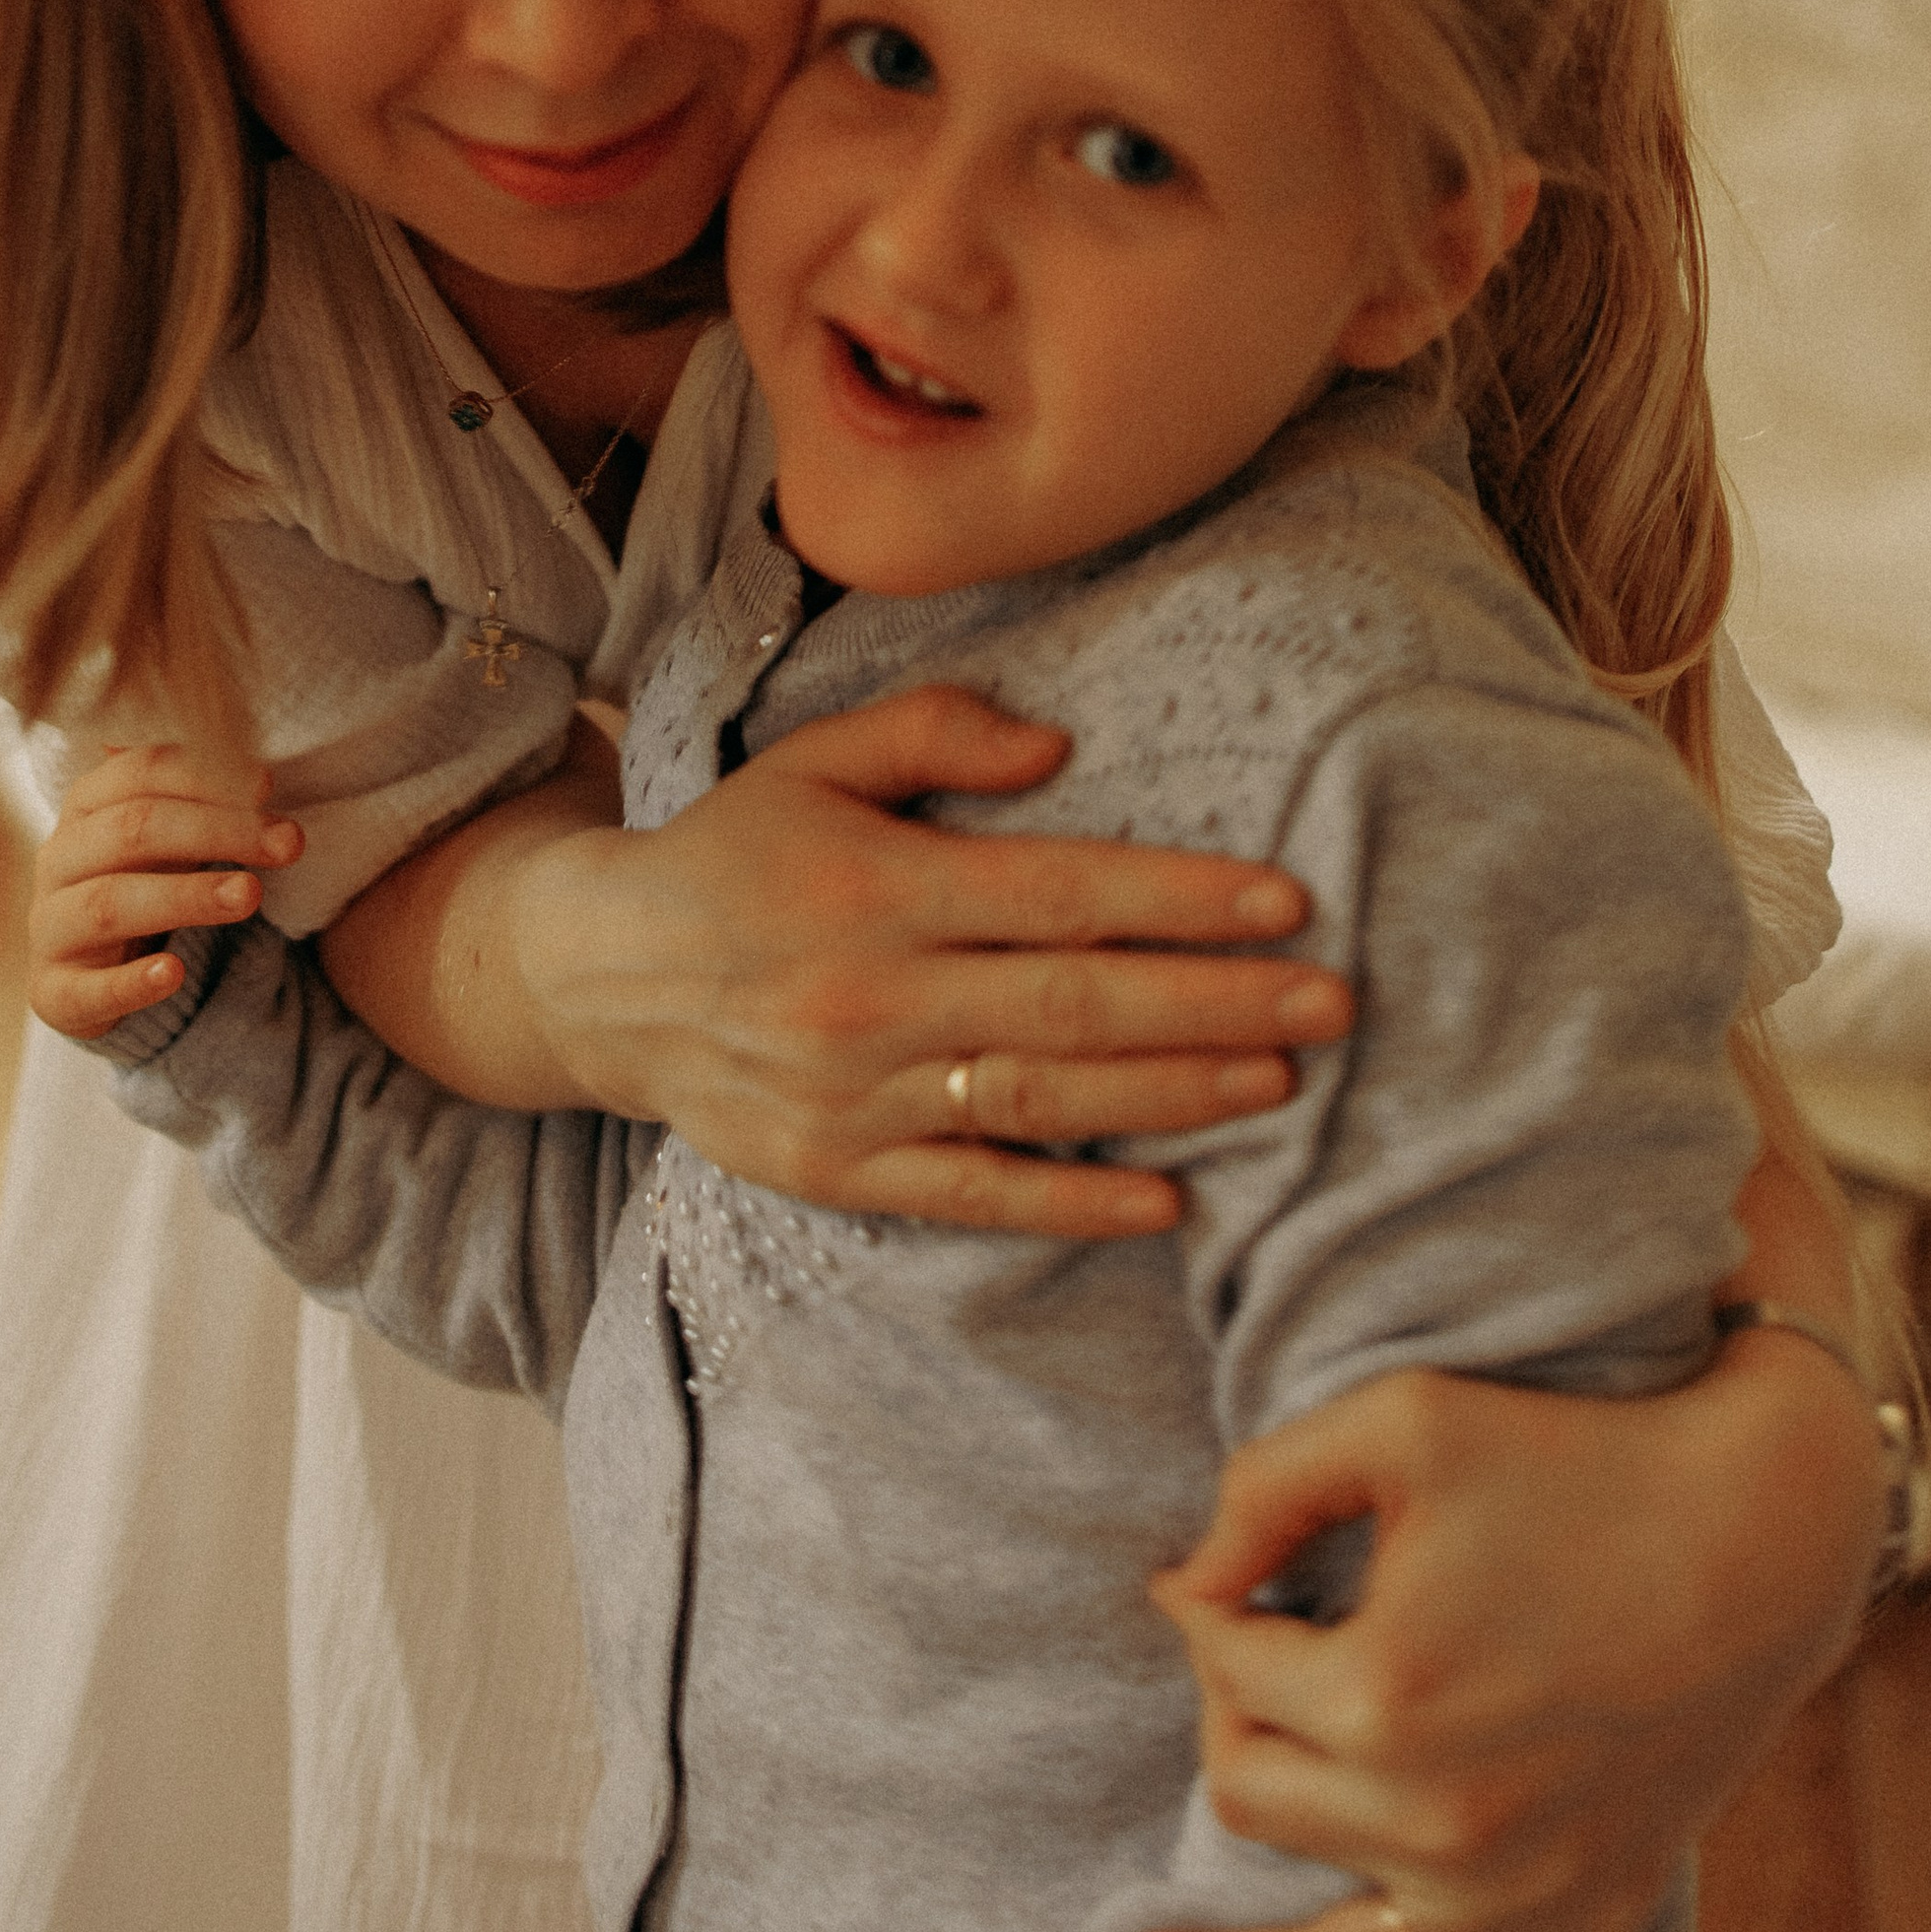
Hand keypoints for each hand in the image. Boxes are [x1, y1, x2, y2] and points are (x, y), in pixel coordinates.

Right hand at [28, 742, 302, 1038]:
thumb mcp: (169, 835)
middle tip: (288, 843)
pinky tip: (174, 974)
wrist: (93, 969)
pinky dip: (130, 982)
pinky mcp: (54, 992)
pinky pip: (86, 989)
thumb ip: (202, 803)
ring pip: (109, 903)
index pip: (138, 773)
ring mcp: (49, 927)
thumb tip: (260, 775)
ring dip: (185, 896)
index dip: (204, 775)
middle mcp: (59, 859)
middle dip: (215, 831)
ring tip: (250, 894)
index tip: (268, 787)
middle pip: (131, 831)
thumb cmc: (143, 882)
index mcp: (85, 806)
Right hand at [506, 684, 1348, 1237]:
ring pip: (1039, 1099)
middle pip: (1072, 1003)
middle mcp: (871, 993)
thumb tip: (1058, 747)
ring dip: (1171, 1096)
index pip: (1057, 893)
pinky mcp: (839, 1173)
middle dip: (1215, 1002)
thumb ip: (932, 730)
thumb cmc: (734, 852)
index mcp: (877, 882)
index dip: (1178, 898)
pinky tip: (1167, 1199)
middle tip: (1332, 1001)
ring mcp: (855, 1094)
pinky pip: (971, 1195)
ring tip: (1280, 1080)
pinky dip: (1068, 1202)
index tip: (1286, 900)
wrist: (598, 977)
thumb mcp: (813, 757)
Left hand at [1110, 1334, 1883, 1931]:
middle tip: (1252, 1668)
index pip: (1225, 1669)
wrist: (1756, 1529)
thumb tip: (1185, 1586)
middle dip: (1230, 1723)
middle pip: (1252, 1800)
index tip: (1211, 1580)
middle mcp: (1437, 1820)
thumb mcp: (1395, 1420)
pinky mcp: (1591, 1921)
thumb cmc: (1568, 1456)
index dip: (1205, 1610)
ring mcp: (1516, 1892)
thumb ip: (1263, 1489)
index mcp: (1380, 1696)